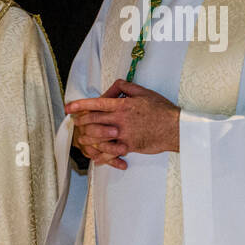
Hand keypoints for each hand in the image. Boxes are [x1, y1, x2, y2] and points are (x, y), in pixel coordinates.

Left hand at [66, 79, 180, 169]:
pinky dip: (102, 156)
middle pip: (93, 120)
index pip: (96, 103)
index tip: (69, 107)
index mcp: (122, 105)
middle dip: (81, 121)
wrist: (175, 128)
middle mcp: (120, 119)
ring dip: (87, 138)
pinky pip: (111, 152)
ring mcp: (123, 134)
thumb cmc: (161, 109)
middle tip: (75, 122)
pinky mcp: (129, 146)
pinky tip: (96, 158)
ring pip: (98, 137)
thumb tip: (113, 86)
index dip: (80, 105)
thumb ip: (126, 88)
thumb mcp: (144, 92)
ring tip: (82, 139)